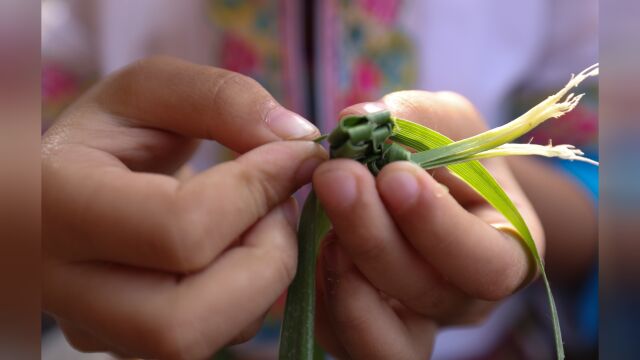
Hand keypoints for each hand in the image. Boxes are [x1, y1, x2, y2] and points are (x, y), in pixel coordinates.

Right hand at [42, 56, 325, 358]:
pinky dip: (250, 298)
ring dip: (262, 281)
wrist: (69, 185)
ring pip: (200, 343)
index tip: (294, 155)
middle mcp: (60, 285)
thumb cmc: (110, 134)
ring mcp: (92, 327)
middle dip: (266, 257)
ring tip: (262, 222)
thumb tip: (297, 140)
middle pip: (183, 322)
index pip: (178, 228)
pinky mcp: (125, 344)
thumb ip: (222, 98)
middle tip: (281, 203)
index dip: (257, 190)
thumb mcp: (151, 91)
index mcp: (54, 204)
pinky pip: (211, 342)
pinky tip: (240, 249)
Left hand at [313, 91, 543, 358]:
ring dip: (345, 278)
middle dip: (376, 237)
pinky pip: (341, 337)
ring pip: (385, 337)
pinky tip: (310, 247)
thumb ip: (415, 119)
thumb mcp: (445, 121)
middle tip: (336, 177)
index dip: (438, 226)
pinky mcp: (364, 329)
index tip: (394, 175)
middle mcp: (462, 300)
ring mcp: (413, 322)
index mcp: (504, 252)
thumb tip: (358, 120)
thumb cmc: (445, 152)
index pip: (487, 264)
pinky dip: (320, 297)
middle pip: (427, 295)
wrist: (423, 185)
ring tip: (322, 220)